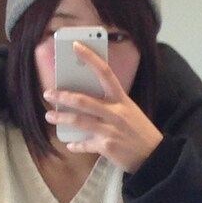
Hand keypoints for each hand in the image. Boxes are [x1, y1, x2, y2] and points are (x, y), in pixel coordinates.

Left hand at [43, 41, 162, 173]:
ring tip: (49, 116)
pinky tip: (70, 144)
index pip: (105, 73)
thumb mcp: (129, 111)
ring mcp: (110, 130)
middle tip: (48, 93)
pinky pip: (85, 144)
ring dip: (61, 118)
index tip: (76, 46)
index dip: (90, 58)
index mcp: (121, 99)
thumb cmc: (139, 132)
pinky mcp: (106, 146)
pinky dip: (76, 145)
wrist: (153, 156)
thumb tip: (87, 101)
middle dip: (63, 96)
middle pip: (84, 100)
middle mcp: (115, 112)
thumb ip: (111, 105)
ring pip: (79, 121)